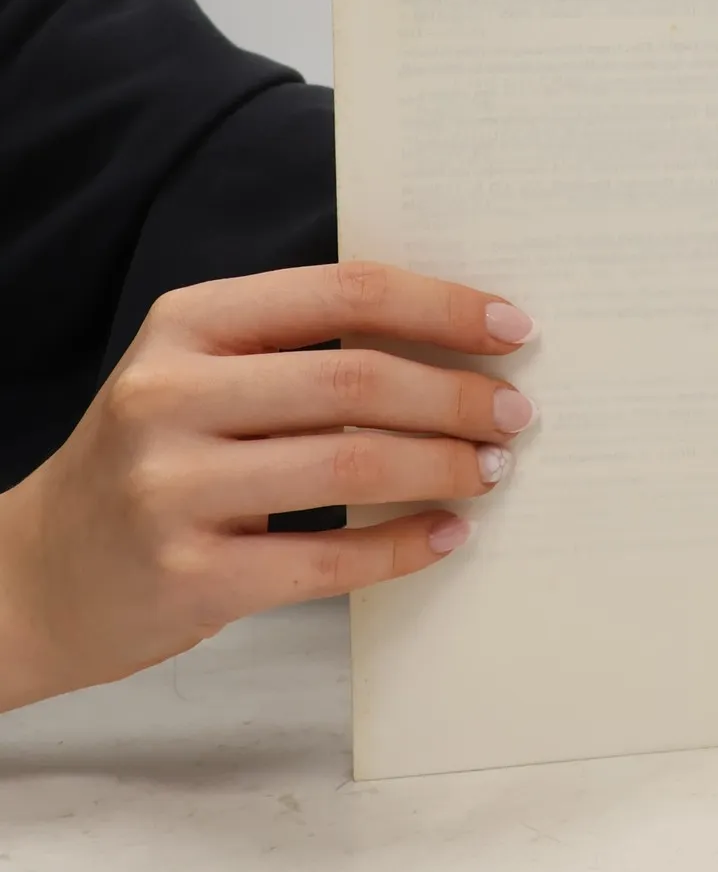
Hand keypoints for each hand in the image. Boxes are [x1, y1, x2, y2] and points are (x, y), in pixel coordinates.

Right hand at [0, 261, 535, 711]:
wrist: (34, 579)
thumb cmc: (155, 457)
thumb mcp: (201, 370)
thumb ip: (304, 345)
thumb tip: (459, 340)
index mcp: (188, 323)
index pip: (345, 292)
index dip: (442, 307)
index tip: (513, 327)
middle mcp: (169, 396)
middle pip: (356, 381)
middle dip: (457, 396)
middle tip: (514, 413)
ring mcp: (171, 490)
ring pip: (351, 467)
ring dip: (443, 467)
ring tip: (490, 468)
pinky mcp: (187, 578)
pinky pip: (327, 562)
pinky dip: (402, 547)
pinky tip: (446, 535)